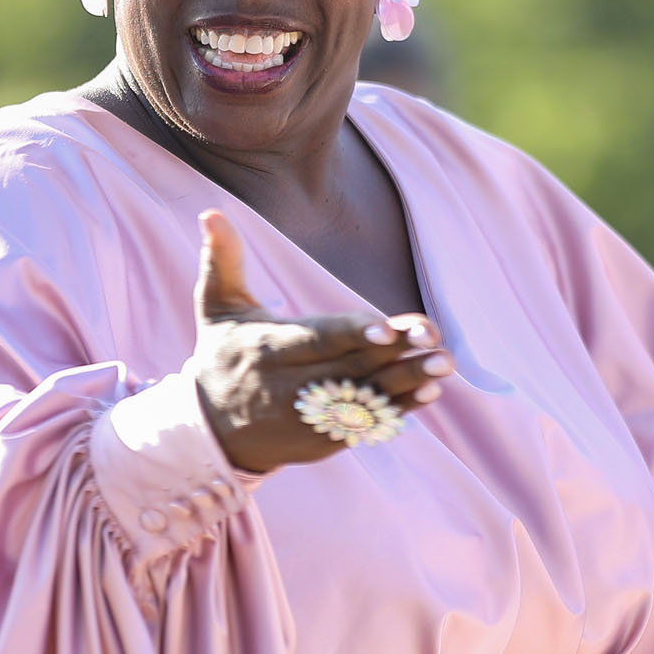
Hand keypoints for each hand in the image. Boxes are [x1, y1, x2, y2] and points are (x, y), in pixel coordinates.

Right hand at [189, 212, 448, 472]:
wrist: (211, 430)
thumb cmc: (222, 355)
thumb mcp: (216, 308)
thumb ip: (222, 260)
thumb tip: (212, 213)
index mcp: (267, 349)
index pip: (316, 341)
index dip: (352, 335)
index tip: (388, 329)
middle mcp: (287, 387)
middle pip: (349, 368)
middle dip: (396, 355)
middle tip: (436, 339)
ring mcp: (307, 419)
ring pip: (363, 400)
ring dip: (406, 383)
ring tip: (442, 365)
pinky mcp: (321, 441)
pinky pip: (364, 424)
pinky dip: (396, 409)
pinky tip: (427, 393)